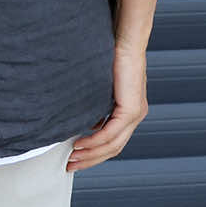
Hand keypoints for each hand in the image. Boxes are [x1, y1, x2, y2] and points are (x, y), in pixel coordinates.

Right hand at [65, 40, 147, 171]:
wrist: (125, 40)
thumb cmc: (110, 57)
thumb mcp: (102, 87)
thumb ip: (97, 106)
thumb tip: (87, 123)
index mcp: (130, 111)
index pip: (113, 142)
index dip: (94, 154)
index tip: (75, 159)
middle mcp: (135, 116)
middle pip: (113, 149)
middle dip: (90, 160)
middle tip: (70, 166)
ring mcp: (135, 114)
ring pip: (112, 145)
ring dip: (90, 154)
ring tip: (71, 158)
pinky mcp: (131, 109)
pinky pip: (110, 133)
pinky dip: (94, 141)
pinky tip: (79, 144)